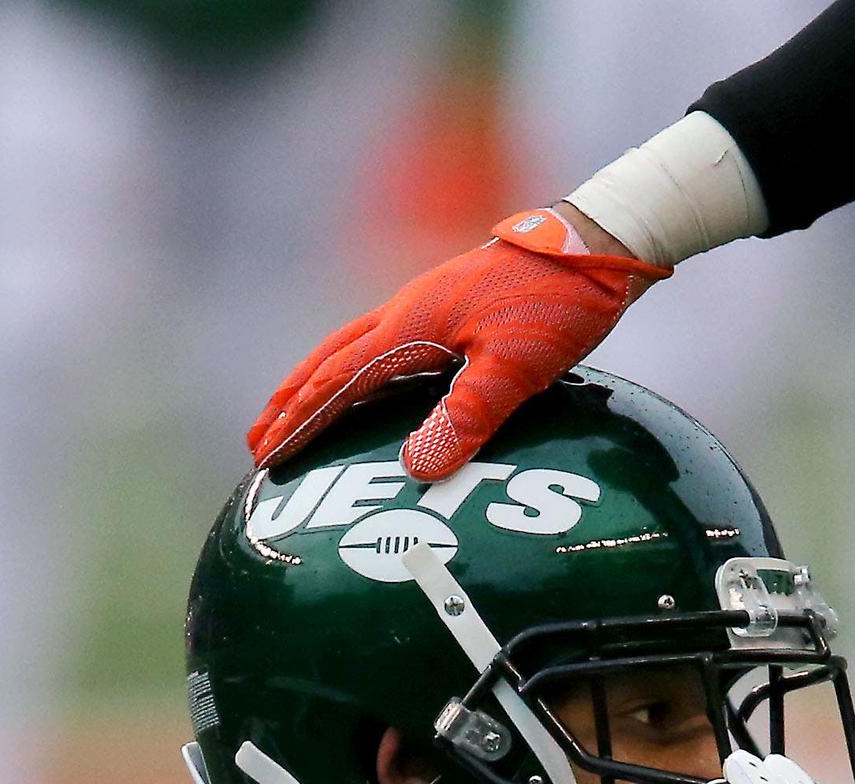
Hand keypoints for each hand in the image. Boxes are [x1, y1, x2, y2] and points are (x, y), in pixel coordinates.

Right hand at [245, 207, 668, 478]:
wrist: (596, 246)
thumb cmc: (557, 302)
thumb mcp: (516, 366)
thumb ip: (468, 415)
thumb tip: (415, 467)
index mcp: (410, 326)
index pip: (336, 382)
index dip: (300, 422)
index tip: (268, 455)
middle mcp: (406, 313)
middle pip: (328, 361)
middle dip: (290, 403)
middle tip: (257, 441)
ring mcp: (427, 307)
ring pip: (350, 348)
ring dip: (316, 382)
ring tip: (295, 414)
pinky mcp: (450, 309)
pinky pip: (382, 345)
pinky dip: (355, 371)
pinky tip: (369, 388)